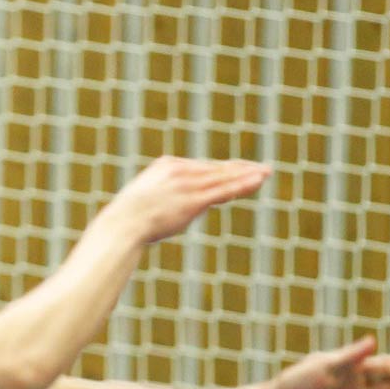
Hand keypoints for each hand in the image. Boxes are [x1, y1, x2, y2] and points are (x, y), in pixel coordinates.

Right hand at [93, 156, 270, 245]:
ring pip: (224, 177)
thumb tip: (168, 210)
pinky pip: (224, 189)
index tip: (238, 170)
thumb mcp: (146, 201)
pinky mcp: (194, 199)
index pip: (203, 167)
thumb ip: (162, 198)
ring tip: (266, 173)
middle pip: (217, 168)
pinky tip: (258, 180)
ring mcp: (188, 184)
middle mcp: (181, 170)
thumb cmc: (127, 218)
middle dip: (241, 168)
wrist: (123, 223)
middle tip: (261, 169)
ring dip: (248, 175)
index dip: (223, 170)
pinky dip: (243, 184)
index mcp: (167, 165)